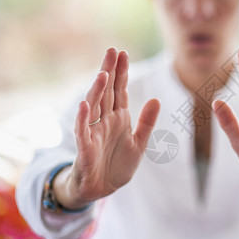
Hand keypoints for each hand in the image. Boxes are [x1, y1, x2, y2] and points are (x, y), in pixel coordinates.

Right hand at [54, 48, 159, 208]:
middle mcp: (105, 120)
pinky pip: (82, 130)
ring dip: (98, 90)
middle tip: (112, 50)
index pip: (120, 90)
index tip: (123, 53)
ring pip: (94, 106)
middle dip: (109, 71)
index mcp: (119, 117)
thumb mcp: (139, 143)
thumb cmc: (118, 165)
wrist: (102, 188)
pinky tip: (85, 104)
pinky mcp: (85, 147)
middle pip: (107, 92)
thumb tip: (156, 98)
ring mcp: (93, 132)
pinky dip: (83, 118)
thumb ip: (147, 122)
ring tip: (103, 72)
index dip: (122, 73)